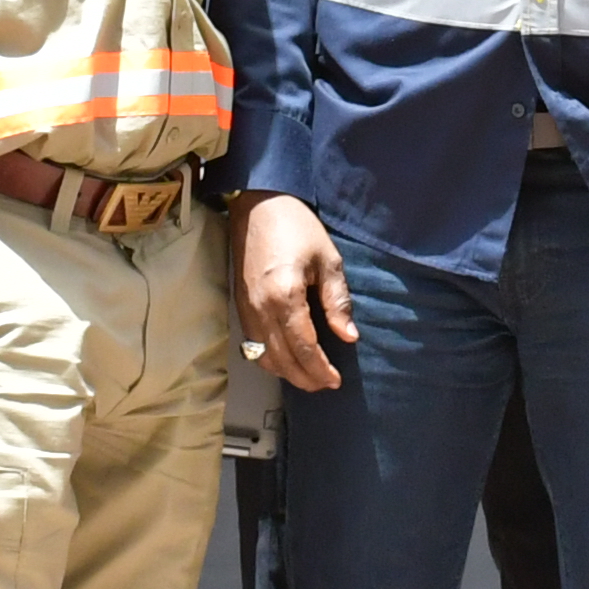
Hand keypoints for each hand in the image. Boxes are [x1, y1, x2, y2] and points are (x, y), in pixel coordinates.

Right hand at [237, 194, 354, 393]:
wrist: (258, 204)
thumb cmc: (296, 227)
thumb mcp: (328, 260)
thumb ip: (337, 301)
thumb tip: (348, 336)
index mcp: (285, 297)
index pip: (304, 348)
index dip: (321, 369)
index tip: (336, 380)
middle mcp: (261, 309)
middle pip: (282, 360)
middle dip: (305, 378)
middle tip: (326, 384)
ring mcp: (246, 310)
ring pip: (263, 357)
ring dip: (286, 373)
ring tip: (309, 377)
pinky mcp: (240, 306)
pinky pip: (252, 345)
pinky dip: (269, 360)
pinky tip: (286, 360)